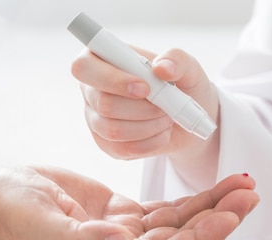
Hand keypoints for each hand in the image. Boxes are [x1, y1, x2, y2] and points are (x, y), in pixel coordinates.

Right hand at [0, 165, 257, 239]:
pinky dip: (193, 198)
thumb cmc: (11, 211)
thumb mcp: (39, 223)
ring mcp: (125, 233)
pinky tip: (216, 187)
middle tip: (250, 195)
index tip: (229, 216)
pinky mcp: (124, 213)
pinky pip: (167, 208)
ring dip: (213, 205)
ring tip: (243, 185)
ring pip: (180, 223)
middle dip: (220, 218)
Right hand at [71, 46, 219, 189]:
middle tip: (165, 106)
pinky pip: (122, 149)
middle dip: (142, 108)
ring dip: (148, 126)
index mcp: (101, 59)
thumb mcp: (187, 66)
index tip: (144, 88)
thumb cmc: (182, 85)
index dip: (112, 80)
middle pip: (102, 103)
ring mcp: (95, 119)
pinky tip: (161, 133)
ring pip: (112, 129)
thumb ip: (176, 59)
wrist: (187, 118)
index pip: (84, 67)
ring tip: (166, 118)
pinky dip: (150, 143)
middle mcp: (92, 89)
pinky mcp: (106, 144)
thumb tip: (161, 68)